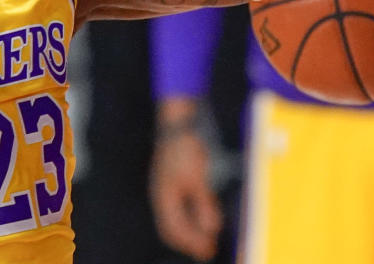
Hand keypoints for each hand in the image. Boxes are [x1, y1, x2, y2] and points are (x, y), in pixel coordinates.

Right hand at [149, 101, 221, 260]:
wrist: (178, 122)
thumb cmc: (186, 150)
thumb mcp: (198, 179)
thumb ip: (204, 205)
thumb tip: (211, 229)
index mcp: (164, 198)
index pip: (175, 231)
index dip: (191, 244)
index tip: (208, 252)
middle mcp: (162, 195)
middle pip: (172, 227)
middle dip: (189, 240)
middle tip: (208, 249)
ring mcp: (166, 187)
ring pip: (175, 217)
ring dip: (191, 228)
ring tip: (207, 235)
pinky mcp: (173, 179)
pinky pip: (179, 206)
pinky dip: (190, 215)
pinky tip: (202, 214)